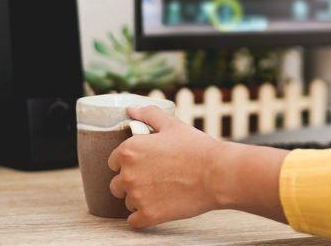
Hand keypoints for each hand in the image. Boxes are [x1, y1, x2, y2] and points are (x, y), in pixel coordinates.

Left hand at [108, 105, 220, 228]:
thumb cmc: (196, 147)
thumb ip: (148, 115)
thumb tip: (131, 109)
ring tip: (162, 191)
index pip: (113, 161)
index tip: (146, 163)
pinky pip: (134, 221)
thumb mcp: (172, 125)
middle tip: (155, 178)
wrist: (217, 174)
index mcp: (130, 150)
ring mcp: (137, 197)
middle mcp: (128, 174)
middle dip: (132, 182)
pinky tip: (159, 206)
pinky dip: (144, 216)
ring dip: (140, 199)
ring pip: (127, 202)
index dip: (129, 162)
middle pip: (116, 184)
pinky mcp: (148, 216)